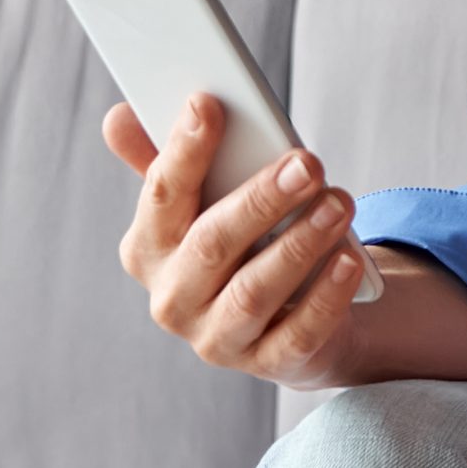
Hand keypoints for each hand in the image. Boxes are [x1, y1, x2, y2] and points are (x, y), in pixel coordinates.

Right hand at [101, 93, 367, 391]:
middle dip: (261, 199)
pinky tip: (347, 259)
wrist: (284, 317)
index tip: (208, 104)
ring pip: (255, 290)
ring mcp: (216, 338)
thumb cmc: (239, 241)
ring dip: (300, 243)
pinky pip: (297, 332)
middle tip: (307, 163)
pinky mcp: (267, 363)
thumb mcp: (203, 200)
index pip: (160, 194)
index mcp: (148, 248)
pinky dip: (325, 296)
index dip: (183, 149)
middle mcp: (173, 298)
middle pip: (213, 243)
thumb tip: (119, 116)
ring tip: (338, 203)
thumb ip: (167, 159)